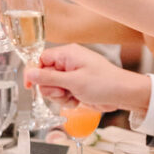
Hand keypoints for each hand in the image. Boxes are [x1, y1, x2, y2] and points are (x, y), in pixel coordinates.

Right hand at [25, 44, 147, 111]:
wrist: (123, 94)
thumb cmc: (104, 83)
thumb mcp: (73, 81)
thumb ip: (49, 78)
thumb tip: (29, 73)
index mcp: (67, 54)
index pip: (41, 60)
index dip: (34, 73)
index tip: (30, 86)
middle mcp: (68, 62)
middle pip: (44, 76)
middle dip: (51, 88)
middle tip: (63, 92)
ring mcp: (72, 74)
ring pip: (52, 87)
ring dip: (60, 96)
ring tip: (73, 96)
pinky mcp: (76, 85)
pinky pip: (62, 94)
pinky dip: (67, 99)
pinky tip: (77, 100)